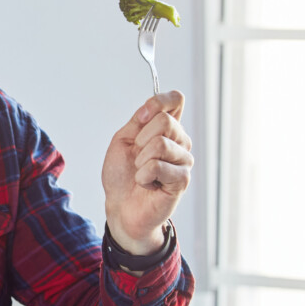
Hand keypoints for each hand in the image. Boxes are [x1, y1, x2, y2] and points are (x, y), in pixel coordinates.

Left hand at [102, 91, 192, 254]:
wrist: (120, 205)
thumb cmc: (122, 175)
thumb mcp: (124, 139)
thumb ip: (139, 120)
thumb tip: (151, 109)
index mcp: (166, 128)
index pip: (175, 100)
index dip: (158, 102)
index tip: (141, 117)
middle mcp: (180, 141)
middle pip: (166, 120)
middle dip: (141, 139)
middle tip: (137, 157)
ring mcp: (184, 160)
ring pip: (161, 144)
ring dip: (140, 160)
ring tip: (141, 172)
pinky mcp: (182, 179)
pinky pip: (158, 165)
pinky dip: (143, 175)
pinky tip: (147, 184)